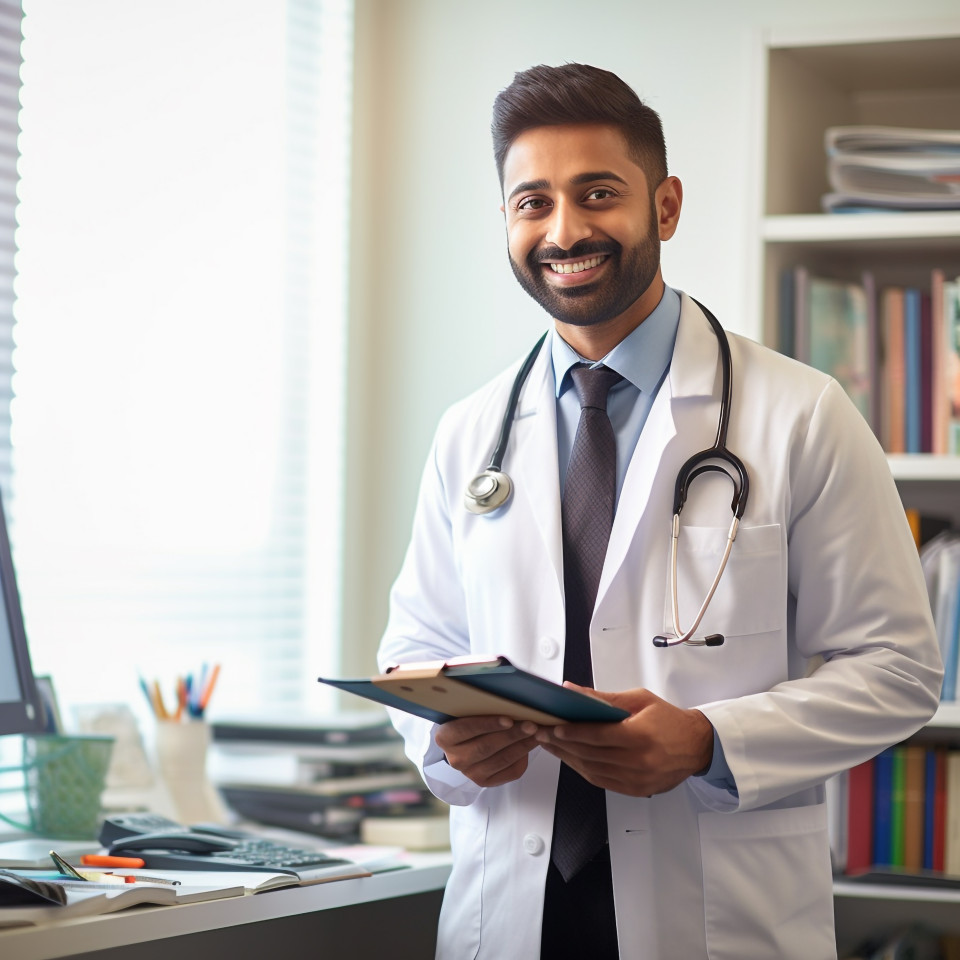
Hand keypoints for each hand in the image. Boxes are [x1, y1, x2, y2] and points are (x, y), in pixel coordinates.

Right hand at [434, 715, 539, 787]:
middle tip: (531, 725)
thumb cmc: (467, 721)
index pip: (466, 729)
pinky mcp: (486, 782)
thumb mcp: (465, 711)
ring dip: (522, 746)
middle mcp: (455, 758)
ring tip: (537, 733)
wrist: (462, 744)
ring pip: (501, 760)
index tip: (509, 719)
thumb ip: (477, 705)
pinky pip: (510, 772)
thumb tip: (503, 695)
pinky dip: (524, 757)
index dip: (488, 724)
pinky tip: (532, 744)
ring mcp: (471, 773)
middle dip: (512, 735)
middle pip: (486, 747)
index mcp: (445, 737)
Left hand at [534, 685, 713, 796]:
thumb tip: (572, 690)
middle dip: (562, 744)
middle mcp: (639, 761)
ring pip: (592, 771)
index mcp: (640, 735)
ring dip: (568, 759)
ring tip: (551, 746)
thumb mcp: (638, 699)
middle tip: (542, 734)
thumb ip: (603, 698)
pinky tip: (571, 759)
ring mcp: (638, 779)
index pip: (596, 736)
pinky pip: (602, 781)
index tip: (551, 727)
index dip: (571, 732)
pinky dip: (583, 770)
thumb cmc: (669, 719)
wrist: (696, 745)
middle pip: (590, 754)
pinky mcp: (636, 790)